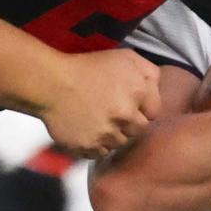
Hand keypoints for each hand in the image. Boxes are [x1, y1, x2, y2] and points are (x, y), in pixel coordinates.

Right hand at [41, 48, 161, 157]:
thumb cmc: (89, 67)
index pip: (154, 113)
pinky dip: (96, 145)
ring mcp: (106, 133)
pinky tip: (89, 130)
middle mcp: (125, 115)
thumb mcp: (125, 57)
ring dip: (113, 135)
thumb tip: (158, 88)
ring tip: (99, 120)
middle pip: (138, 130)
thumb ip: (150, 72)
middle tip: (114, 113)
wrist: (52, 83)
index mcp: (138, 92)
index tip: (129, 104)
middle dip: (129, 123)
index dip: (142, 108)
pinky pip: (100, 154)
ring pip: (120, 143)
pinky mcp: (88, 147)